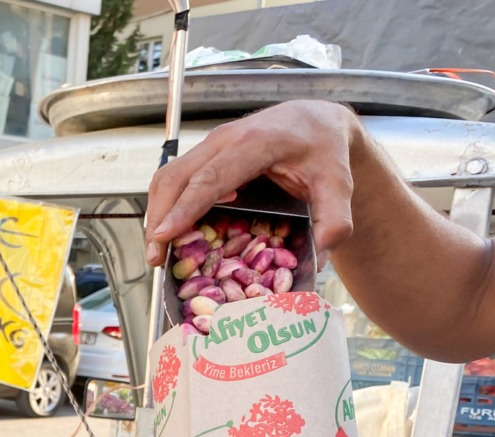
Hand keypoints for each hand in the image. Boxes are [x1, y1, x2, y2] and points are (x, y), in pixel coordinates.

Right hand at [146, 101, 361, 265]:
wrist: (316, 120)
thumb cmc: (324, 150)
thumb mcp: (338, 184)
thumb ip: (334, 218)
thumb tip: (322, 252)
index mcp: (256, 143)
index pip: (210, 178)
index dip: (183, 208)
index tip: (163, 235)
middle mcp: (226, 138)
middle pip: (176, 177)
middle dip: (159, 217)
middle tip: (155, 258)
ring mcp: (211, 144)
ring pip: (168, 176)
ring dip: (156, 213)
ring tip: (158, 252)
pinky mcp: (205, 153)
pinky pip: (175, 177)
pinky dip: (165, 205)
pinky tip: (170, 232)